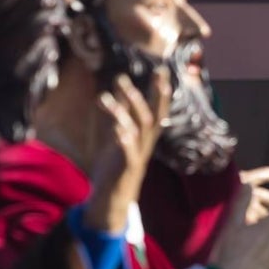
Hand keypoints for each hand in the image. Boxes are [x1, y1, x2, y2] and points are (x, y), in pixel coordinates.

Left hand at [86, 68, 171, 232]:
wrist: (112, 198)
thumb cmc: (115, 164)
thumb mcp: (119, 132)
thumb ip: (123, 110)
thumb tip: (121, 84)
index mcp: (145, 135)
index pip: (156, 108)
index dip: (159, 90)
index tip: (161, 70)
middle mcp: (145, 144)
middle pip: (150, 118)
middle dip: (144, 98)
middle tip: (127, 80)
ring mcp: (136, 156)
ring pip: (137, 131)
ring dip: (124, 114)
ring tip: (107, 100)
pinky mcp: (125, 169)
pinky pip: (128, 153)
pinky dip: (125, 141)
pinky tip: (118, 130)